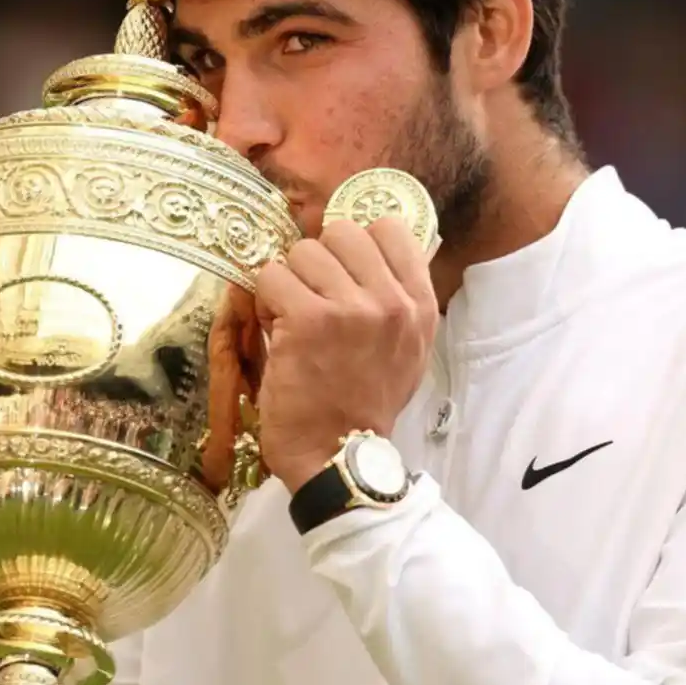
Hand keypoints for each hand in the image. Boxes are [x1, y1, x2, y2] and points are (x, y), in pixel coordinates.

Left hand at [254, 216, 437, 492]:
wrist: (337, 456)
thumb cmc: (364, 404)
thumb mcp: (406, 349)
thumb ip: (396, 298)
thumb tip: (370, 247)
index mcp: (420, 305)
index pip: (389, 228)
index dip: (356, 244)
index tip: (342, 271)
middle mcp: (392, 301)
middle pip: (342, 231)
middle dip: (318, 261)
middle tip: (312, 299)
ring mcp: (351, 308)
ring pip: (303, 251)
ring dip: (289, 282)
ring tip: (292, 320)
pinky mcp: (308, 318)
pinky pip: (272, 276)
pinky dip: (265, 301)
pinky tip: (276, 331)